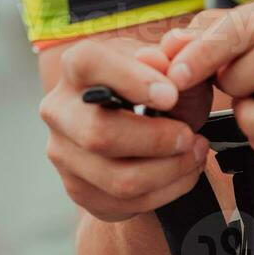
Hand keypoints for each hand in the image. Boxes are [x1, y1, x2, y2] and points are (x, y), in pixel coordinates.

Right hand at [39, 35, 213, 221]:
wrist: (139, 131)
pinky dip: (168, 190)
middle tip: (190, 135)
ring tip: (194, 153)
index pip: (90, 64)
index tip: (171, 95)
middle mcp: (59, 109)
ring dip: (169, 170)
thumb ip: (176, 57)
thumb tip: (173, 51)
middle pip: (99, 133)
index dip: (131, 79)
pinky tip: (183, 171)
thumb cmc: (153, 89)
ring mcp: (64, 153)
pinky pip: (127, 203)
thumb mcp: (169, 66)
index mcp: (76, 66)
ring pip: (118, 178)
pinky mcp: (78, 189)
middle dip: (156, 140)